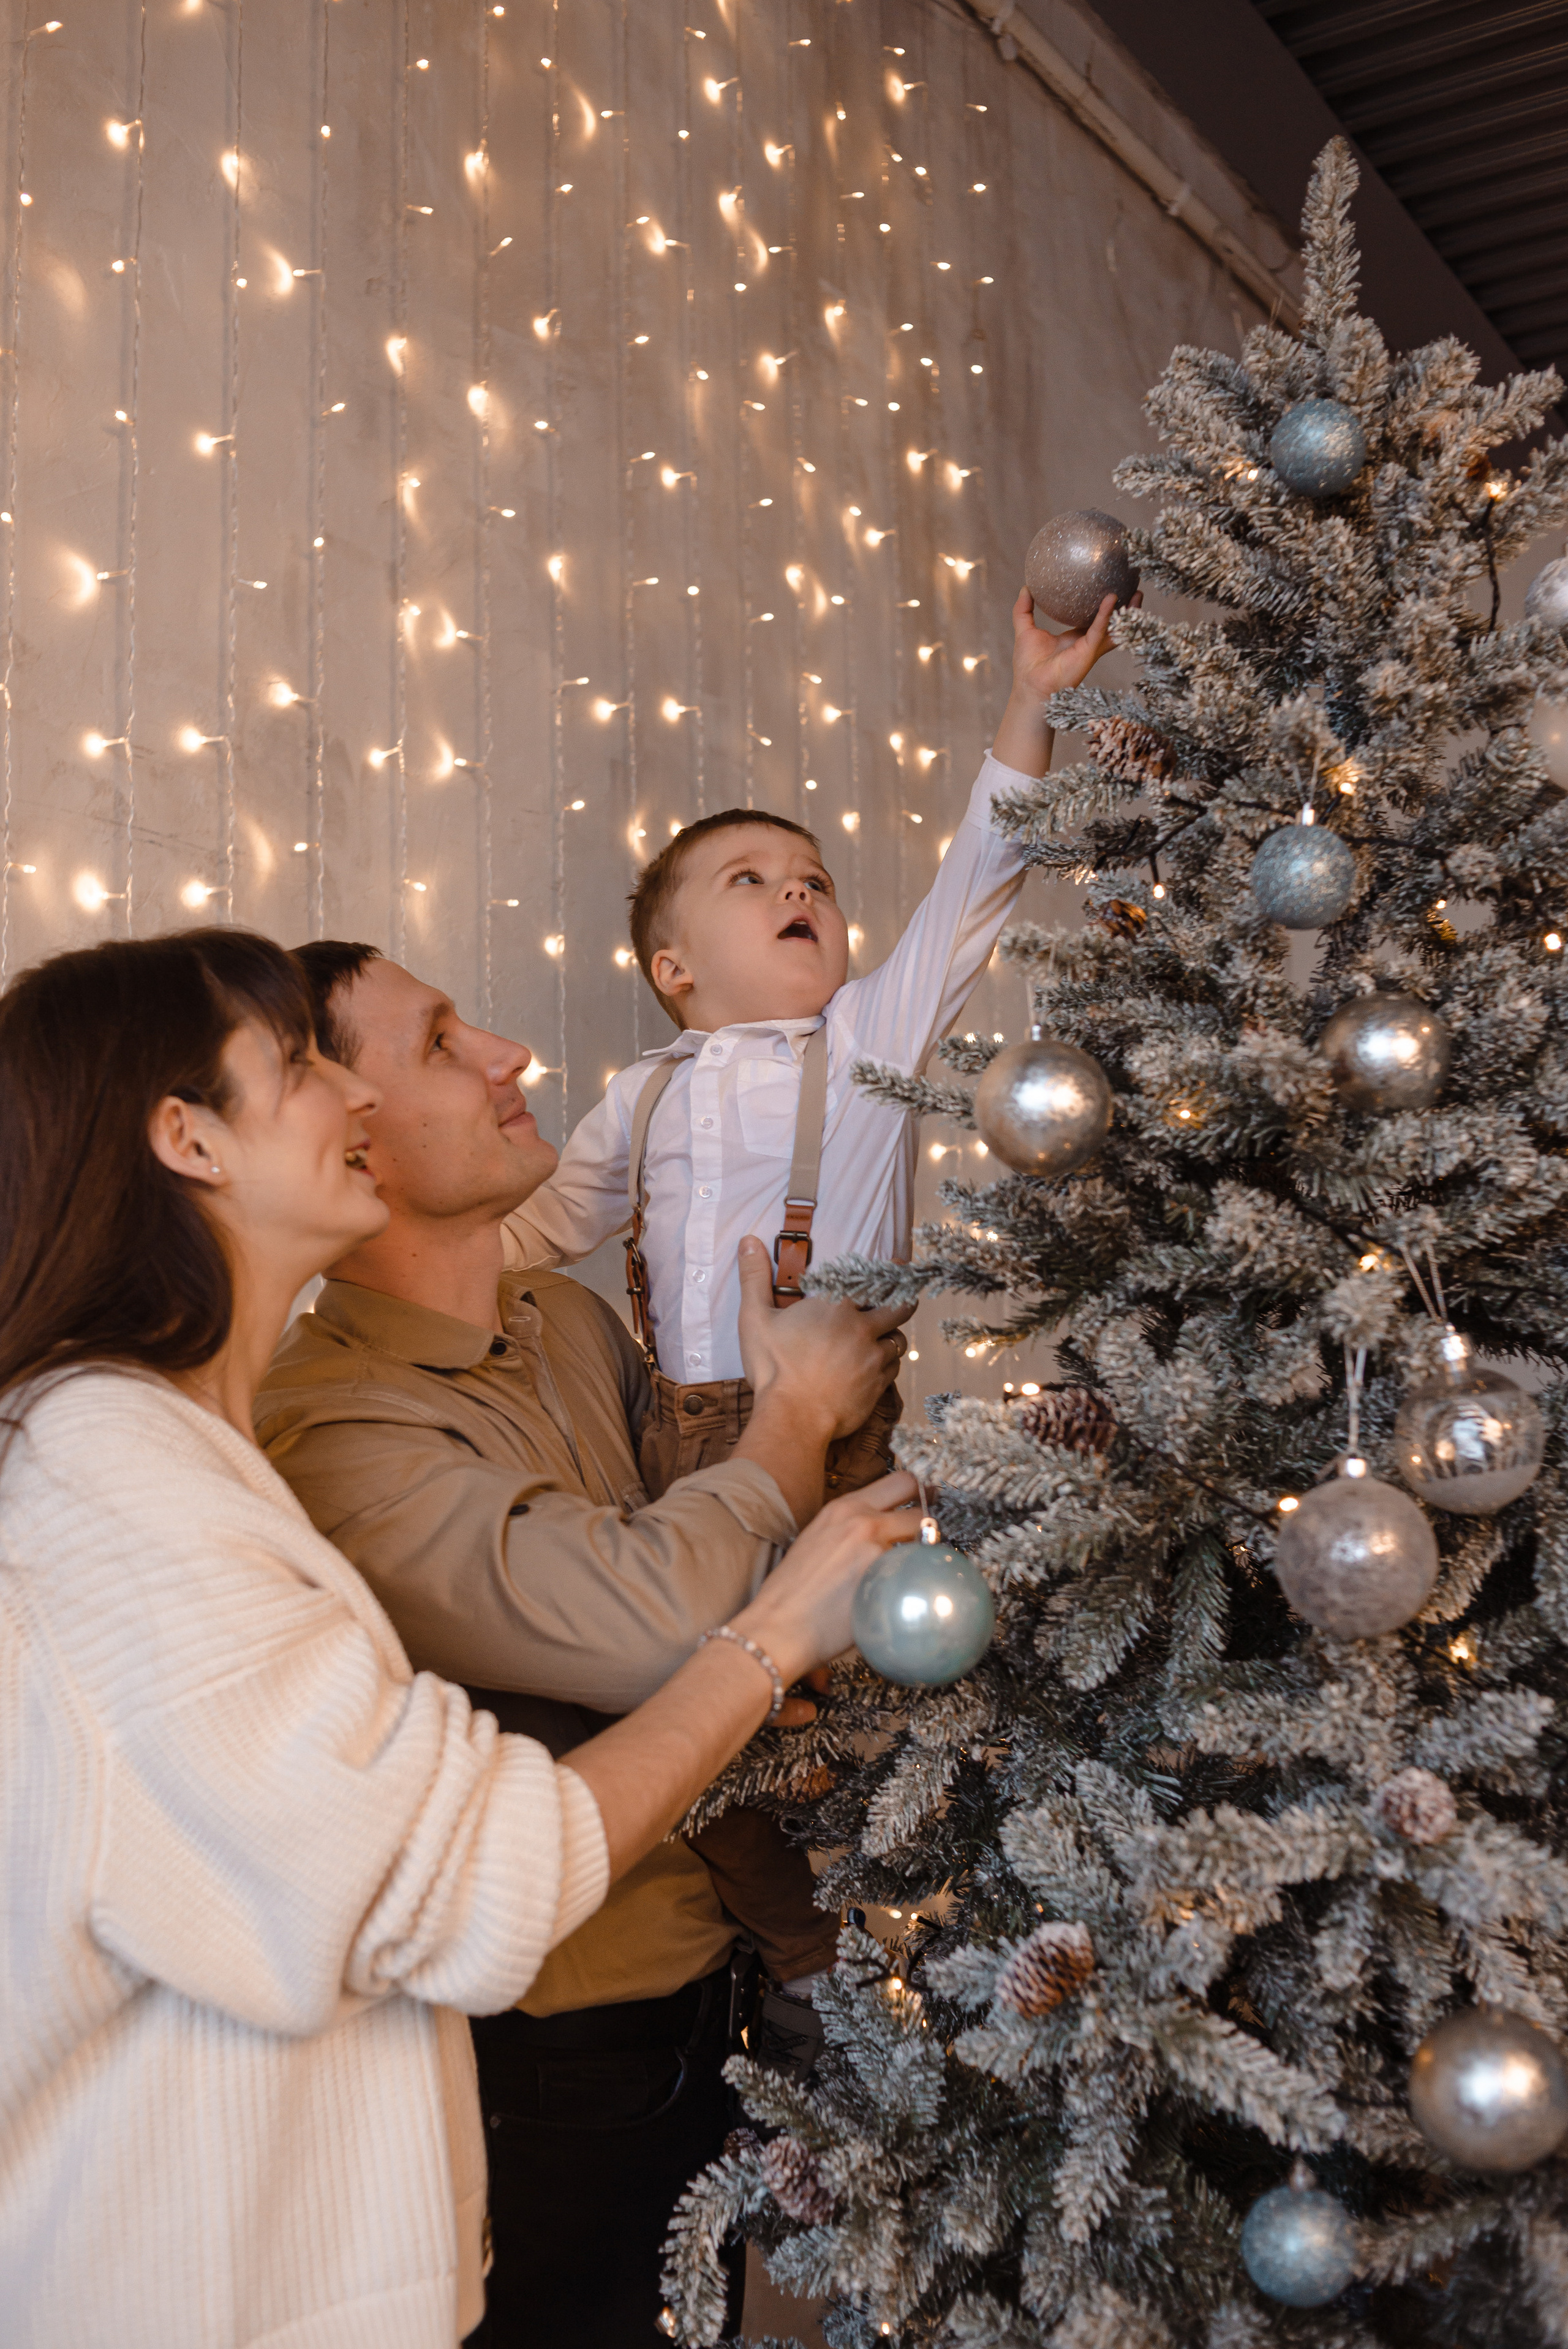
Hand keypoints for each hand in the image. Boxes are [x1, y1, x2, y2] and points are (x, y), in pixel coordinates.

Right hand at [733, 1471, 921, 1686]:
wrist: (777, 1628)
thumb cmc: (791, 1593)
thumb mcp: (817, 1541)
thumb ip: (850, 1530)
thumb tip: (881, 1534)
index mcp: (843, 1507)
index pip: (900, 1481)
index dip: (918, 1495)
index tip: (924, 1507)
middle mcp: (862, 1521)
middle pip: (921, 1510)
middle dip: (929, 1526)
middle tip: (926, 1543)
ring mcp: (876, 1550)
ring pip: (922, 1545)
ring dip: (921, 1559)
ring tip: (908, 1578)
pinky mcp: (885, 1581)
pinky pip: (916, 1575)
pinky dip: (916, 1585)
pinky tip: (903, 1600)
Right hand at [735, 1234, 912, 1442]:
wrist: (792, 1417)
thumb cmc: (772, 1368)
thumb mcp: (754, 1319)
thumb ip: (753, 1278)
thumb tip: (748, 1240)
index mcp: (836, 1306)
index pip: (872, 1280)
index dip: (886, 1273)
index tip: (896, 1266)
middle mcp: (862, 1328)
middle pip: (901, 1307)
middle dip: (903, 1300)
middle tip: (901, 1298)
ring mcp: (873, 1358)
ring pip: (899, 1340)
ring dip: (892, 1336)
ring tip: (882, 1337)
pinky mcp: (877, 1385)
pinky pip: (894, 1368)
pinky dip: (888, 1364)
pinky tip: (875, 1366)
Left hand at [992, 584, 1142, 779]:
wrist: (1030, 687)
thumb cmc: (1028, 665)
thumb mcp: (1025, 629)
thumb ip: (1024, 608)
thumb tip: (1026, 587)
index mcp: (1075, 637)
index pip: (1093, 617)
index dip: (1102, 604)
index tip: (1109, 585)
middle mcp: (1087, 642)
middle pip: (1111, 621)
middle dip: (1124, 606)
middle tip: (1132, 586)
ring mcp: (1090, 647)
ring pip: (1114, 627)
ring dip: (1127, 612)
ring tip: (1138, 593)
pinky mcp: (1089, 651)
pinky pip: (1100, 630)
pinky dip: (1106, 615)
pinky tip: (1111, 599)